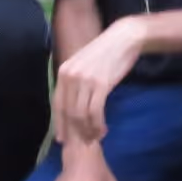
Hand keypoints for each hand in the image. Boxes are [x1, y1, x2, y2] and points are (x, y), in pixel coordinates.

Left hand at [52, 17, 145, 143]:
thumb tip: (72, 104)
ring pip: (81, 114)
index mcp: (64, 71)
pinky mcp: (101, 84)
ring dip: (88, 130)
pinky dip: (98, 124)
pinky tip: (103, 129)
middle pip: (68, 112)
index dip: (59, 124)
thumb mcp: (83, 64)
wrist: (124, 38)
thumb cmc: (106, 52)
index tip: (62, 139)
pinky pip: (95, 111)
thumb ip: (75, 81)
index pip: (57, 104)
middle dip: (74, 131)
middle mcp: (71, 76)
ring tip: (95, 136)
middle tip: (83, 142)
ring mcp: (85, 80)